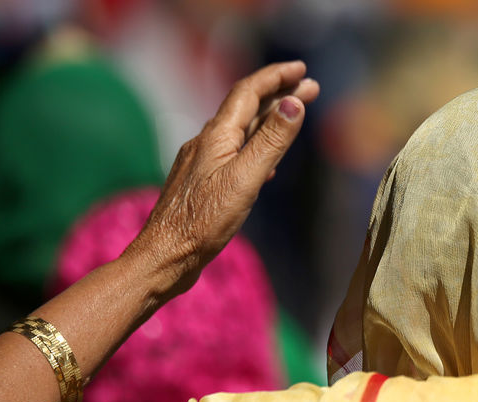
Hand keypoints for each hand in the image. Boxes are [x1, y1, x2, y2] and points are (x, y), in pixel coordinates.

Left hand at [126, 61, 320, 296]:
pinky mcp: (201, 182)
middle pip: (246, 108)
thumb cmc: (203, 222)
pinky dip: (255, 146)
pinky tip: (266, 162)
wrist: (165, 256)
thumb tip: (295, 103)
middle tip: (311, 88)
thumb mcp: (245, 180)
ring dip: (269, 119)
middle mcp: (206, 142)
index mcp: (217, 136)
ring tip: (294, 115)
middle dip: (279, 94)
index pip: (249, 92)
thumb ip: (270, 141)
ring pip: (240, 130)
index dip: (276, 77)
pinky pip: (233, 152)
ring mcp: (201, 162)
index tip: (302, 69)